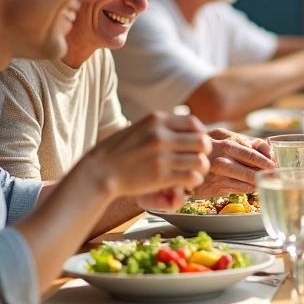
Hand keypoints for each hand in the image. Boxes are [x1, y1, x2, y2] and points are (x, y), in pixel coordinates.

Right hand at [78, 112, 211, 211]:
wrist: (99, 171)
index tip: (196, 144)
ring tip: (194, 173)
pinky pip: (191, 177)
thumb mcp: (140, 128)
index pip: (194, 123)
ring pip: (201, 161)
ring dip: (202, 169)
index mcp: (156, 120)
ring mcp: (161, 156)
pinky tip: (187, 183)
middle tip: (198, 160)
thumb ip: (162, 126)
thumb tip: (188, 124)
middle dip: (204, 153)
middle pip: (202, 142)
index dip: (201, 134)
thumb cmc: (120, 151)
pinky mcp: (160, 176)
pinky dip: (194, 181)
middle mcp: (160, 136)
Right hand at [189, 128, 277, 196]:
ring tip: (264, 180)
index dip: (266, 156)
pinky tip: (251, 187)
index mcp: (222, 136)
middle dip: (266, 167)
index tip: (274, 162)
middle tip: (276, 172)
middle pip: (251, 159)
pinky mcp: (214, 184)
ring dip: (258, 179)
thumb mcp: (221, 141)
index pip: (251, 146)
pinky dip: (248, 188)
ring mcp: (216, 168)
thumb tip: (268, 152)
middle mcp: (218, 150)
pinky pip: (239, 187)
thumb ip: (243, 143)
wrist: (180, 170)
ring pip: (247, 175)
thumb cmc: (206, 154)